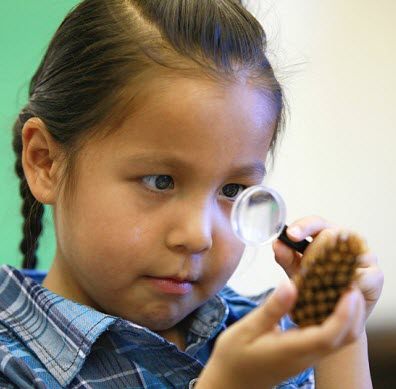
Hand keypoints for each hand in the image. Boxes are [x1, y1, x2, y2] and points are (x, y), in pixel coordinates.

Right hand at [196, 281, 365, 388]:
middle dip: (353, 311)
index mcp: (291, 350)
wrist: (230, 382)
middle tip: (348, 282)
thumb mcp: (246, 329)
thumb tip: (291, 285)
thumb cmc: (234, 357)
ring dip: (347, 315)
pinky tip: (325, 300)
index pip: (327, 335)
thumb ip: (271, 309)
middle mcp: (305, 356)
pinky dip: (336, 319)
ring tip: (340, 287)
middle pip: (343, 339)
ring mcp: (307, 357)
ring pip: (340, 339)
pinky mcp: (305, 354)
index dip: (343, 314)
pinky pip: (329, 337)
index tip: (348, 290)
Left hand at [272, 216, 383, 319]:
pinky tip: (335, 291)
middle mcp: (348, 239)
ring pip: (342, 256)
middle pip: (328, 236)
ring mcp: (364, 255)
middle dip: (311, 255)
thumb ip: (286, 257)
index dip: (302, 227)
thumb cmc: (317, 285)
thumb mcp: (296, 271)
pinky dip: (343, 286)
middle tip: (303, 271)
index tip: (290, 235)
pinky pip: (357, 277)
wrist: (335, 313)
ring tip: (317, 284)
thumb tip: (277, 244)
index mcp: (327, 232)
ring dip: (326, 272)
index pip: (315, 222)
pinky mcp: (375, 274)